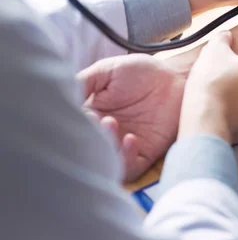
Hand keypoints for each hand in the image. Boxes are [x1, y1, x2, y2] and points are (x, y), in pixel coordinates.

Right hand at [78, 54, 185, 181]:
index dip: (71, 124)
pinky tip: (130, 139)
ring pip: (104, 163)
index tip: (80, 111)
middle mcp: (104, 135)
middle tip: (95, 118)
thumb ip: (84, 81)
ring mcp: (123, 146)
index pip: (72, 128)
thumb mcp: (108, 71)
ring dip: (104, 149)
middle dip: (85, 138)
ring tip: (111, 124)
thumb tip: (61, 94)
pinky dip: (125, 159)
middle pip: (85, 150)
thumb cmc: (141, 72)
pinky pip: (130, 168)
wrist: (175, 77)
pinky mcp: (144, 154)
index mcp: (90, 116)